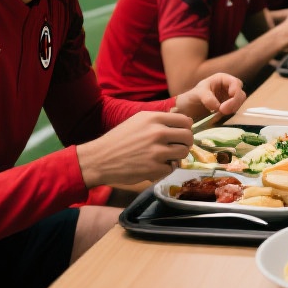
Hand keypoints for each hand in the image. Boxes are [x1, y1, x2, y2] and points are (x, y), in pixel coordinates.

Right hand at [76, 110, 195, 186]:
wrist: (100, 159)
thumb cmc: (120, 139)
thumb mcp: (138, 121)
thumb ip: (160, 120)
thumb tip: (184, 121)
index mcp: (154, 118)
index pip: (185, 121)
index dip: (186, 128)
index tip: (181, 134)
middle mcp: (158, 133)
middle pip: (188, 137)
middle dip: (185, 143)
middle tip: (178, 147)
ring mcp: (157, 151)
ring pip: (183, 152)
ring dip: (178, 156)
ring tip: (167, 157)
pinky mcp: (154, 169)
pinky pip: (172, 168)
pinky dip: (166, 168)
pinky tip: (155, 166)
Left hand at [173, 73, 245, 119]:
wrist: (188, 108)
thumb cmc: (192, 96)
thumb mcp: (198, 94)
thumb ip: (208, 98)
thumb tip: (218, 107)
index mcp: (223, 79)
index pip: (236, 83)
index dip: (235, 92)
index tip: (226, 103)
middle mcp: (228, 87)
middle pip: (240, 93)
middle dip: (234, 103)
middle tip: (223, 111)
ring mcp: (229, 97)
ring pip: (239, 102)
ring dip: (232, 109)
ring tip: (219, 114)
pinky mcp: (228, 107)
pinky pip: (234, 109)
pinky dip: (229, 113)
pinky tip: (219, 116)